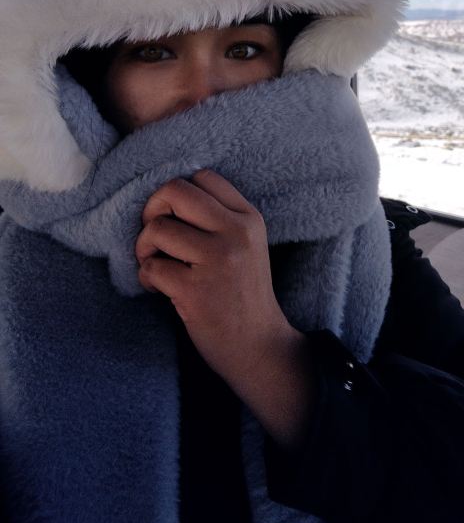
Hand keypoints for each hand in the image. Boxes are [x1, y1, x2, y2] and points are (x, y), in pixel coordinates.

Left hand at [135, 169, 316, 447]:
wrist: (260, 346)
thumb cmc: (243, 293)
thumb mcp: (246, 244)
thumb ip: (219, 217)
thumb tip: (166, 194)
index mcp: (249, 218)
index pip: (202, 177)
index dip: (177, 194)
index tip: (174, 217)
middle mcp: (236, 233)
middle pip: (175, 191)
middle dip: (152, 210)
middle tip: (155, 236)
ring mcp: (218, 261)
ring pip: (157, 228)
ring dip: (145, 249)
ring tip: (157, 266)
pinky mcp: (196, 291)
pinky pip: (151, 268)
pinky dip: (147, 278)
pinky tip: (160, 290)